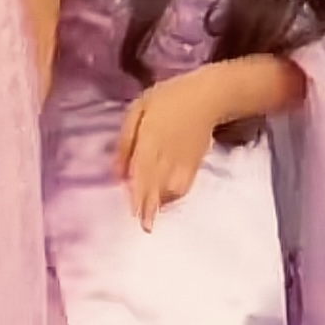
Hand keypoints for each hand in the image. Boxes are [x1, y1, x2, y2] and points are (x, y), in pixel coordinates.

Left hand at [115, 70, 219, 230]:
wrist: (207, 97)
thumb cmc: (167, 99)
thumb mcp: (138, 110)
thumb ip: (126, 142)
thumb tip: (117, 173)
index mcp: (151, 140)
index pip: (143, 172)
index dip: (139, 194)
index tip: (134, 213)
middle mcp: (168, 154)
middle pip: (157, 186)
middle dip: (151, 207)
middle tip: (144, 226)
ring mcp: (184, 161)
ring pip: (172, 189)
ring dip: (162, 204)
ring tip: (152, 216)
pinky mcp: (195, 164)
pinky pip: (184, 186)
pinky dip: (174, 197)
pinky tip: (166, 202)